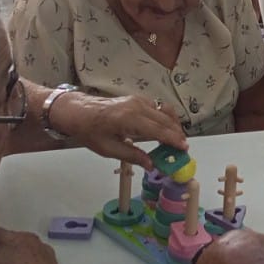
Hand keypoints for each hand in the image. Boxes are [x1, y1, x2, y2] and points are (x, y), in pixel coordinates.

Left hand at [49, 91, 186, 168]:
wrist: (78, 112)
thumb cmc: (90, 131)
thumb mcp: (109, 149)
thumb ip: (132, 156)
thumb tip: (151, 164)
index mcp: (130, 119)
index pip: (159, 130)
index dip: (173, 139)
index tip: (184, 148)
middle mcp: (137, 106)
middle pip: (166, 119)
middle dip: (177, 133)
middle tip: (182, 148)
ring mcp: (138, 100)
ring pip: (164, 111)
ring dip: (173, 125)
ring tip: (176, 140)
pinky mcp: (137, 99)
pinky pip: (157, 108)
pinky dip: (165, 118)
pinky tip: (164, 130)